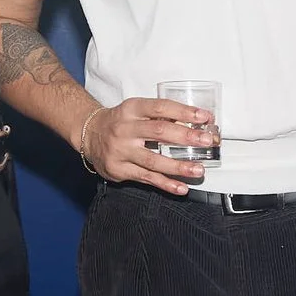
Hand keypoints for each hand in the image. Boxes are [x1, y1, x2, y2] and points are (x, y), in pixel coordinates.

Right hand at [83, 97, 217, 194]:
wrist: (89, 134)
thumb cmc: (120, 121)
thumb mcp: (136, 110)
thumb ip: (160, 116)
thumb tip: (195, 122)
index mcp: (131, 109)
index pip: (160, 107)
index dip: (184, 111)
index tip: (204, 117)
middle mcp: (125, 129)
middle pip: (158, 132)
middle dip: (186, 137)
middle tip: (207, 141)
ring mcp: (121, 151)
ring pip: (153, 160)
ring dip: (179, 166)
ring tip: (199, 169)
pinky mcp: (119, 170)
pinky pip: (146, 178)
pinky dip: (166, 184)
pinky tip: (181, 187)